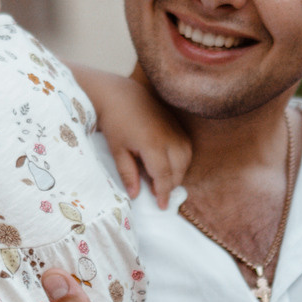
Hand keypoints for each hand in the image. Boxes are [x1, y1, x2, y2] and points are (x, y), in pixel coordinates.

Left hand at [77, 66, 190, 201]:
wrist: (122, 94)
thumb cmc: (115, 122)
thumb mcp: (117, 150)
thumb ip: (128, 173)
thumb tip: (135, 196)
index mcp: (153, 145)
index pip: (164, 176)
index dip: (163, 193)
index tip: (162, 206)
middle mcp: (170, 138)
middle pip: (178, 170)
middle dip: (170, 185)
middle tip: (157, 194)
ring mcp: (176, 131)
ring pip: (186, 161)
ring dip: (177, 174)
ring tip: (161, 181)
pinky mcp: (178, 126)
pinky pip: (186, 150)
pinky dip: (181, 162)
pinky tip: (168, 165)